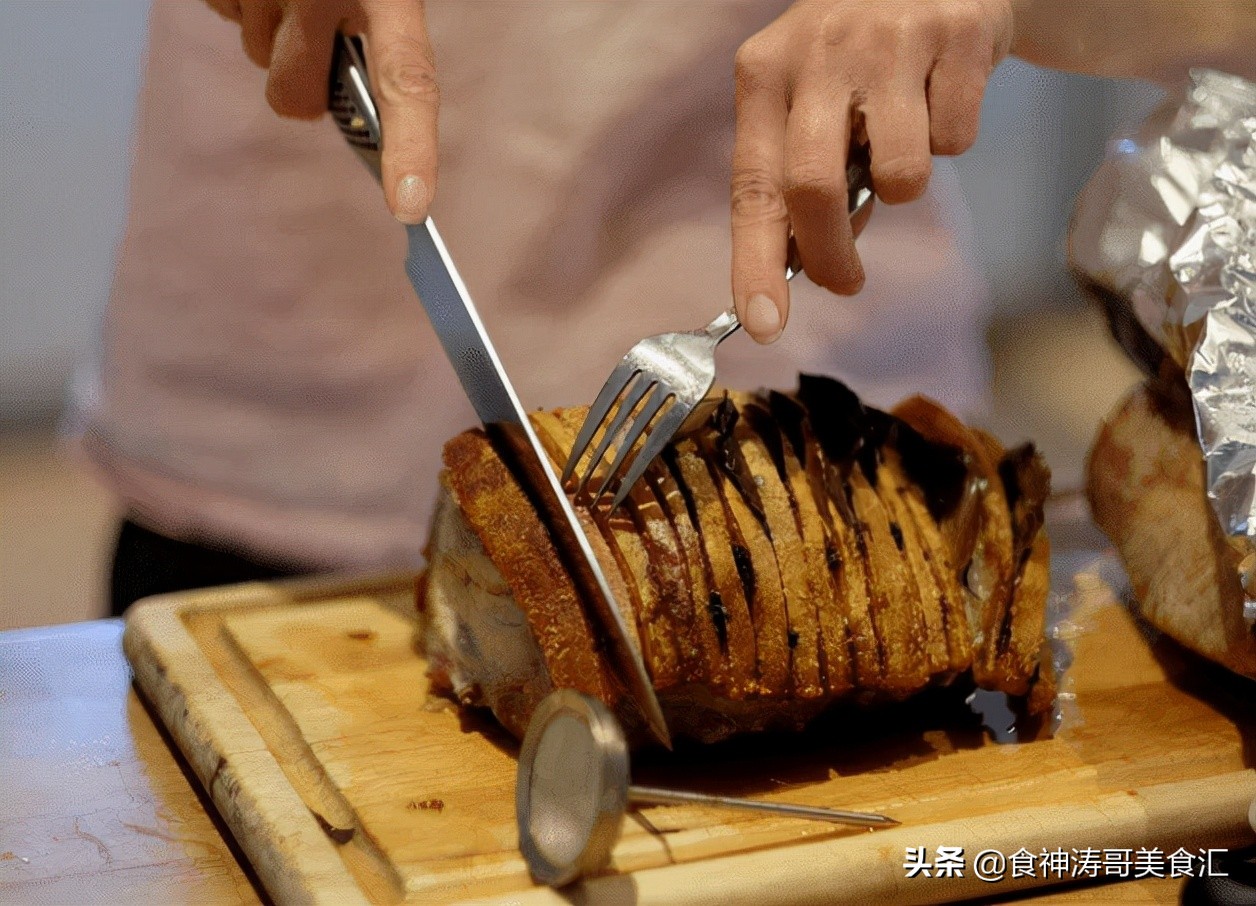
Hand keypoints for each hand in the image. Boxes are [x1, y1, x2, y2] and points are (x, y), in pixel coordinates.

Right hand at [205, 0, 438, 223]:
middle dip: (306, 87)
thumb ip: (385, 33)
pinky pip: (226, 12)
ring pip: (259, 54)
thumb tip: (372, 111)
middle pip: (296, 96)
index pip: (407, 81)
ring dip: (278, 34)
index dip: (410, 148)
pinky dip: (246, 2)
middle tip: (324, 39)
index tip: (409, 206)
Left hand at [730, 0, 1012, 342]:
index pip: (752, 186)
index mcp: (766, 73)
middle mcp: (818, 51)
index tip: (763, 324)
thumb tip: (814, 262)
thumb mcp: (812, 103)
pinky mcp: (957, 34)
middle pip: (813, 188)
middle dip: (832, 254)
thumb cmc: (857, 61)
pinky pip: (957, 139)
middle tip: (847, 282)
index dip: (755, 263)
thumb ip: (804, 178)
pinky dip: (954, 139)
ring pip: (901, 174)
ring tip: (904, 142)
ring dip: (905, 187)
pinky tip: (942, 96)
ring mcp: (889, 39)